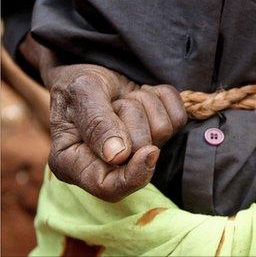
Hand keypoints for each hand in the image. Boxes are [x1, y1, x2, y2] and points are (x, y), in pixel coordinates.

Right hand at [46, 64, 186, 201]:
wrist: (92, 71)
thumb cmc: (77, 84)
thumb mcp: (81, 94)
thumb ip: (97, 123)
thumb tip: (117, 156)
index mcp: (73, 164)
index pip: (108, 187)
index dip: (134, 174)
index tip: (149, 151)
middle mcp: (107, 165)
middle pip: (141, 153)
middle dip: (133, 118)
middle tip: (115, 103)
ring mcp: (136, 152)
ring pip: (163, 132)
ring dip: (145, 104)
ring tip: (123, 98)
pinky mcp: (158, 135)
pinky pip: (178, 117)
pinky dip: (163, 98)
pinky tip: (141, 94)